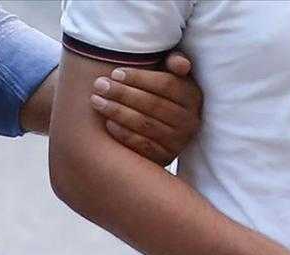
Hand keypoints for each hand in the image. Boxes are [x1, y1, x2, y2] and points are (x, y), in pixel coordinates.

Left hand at [89, 51, 202, 165]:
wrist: (162, 126)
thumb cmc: (160, 92)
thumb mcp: (171, 75)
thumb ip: (174, 62)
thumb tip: (180, 64)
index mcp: (193, 96)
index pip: (167, 85)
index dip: (139, 78)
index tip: (115, 73)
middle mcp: (190, 120)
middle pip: (154, 105)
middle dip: (123, 94)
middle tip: (99, 85)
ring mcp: (179, 141)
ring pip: (146, 125)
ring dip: (118, 112)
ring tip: (97, 101)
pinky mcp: (166, 157)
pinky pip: (143, 146)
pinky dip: (124, 134)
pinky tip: (108, 123)